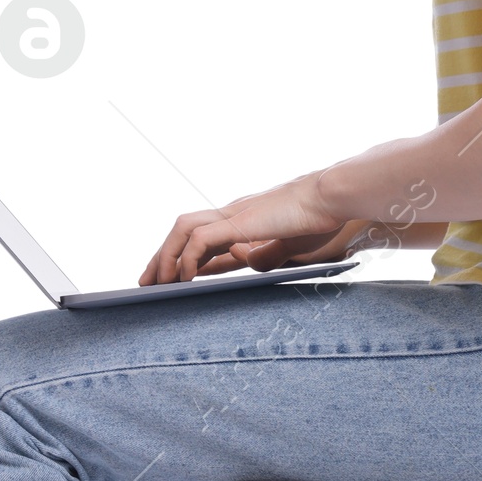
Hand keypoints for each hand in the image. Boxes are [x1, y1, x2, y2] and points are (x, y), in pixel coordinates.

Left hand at [140, 175, 348, 284]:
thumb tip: (248, 263)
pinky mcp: (238, 221)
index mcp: (246, 221)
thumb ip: (268, 256)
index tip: (172, 280)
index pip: (206, 241)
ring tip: (157, 283)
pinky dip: (186, 258)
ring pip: (183, 230)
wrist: (334, 197)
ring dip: (166, 256)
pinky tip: (183, 278)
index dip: (186, 260)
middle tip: (147, 282)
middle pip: (185, 231)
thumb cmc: (322, 219)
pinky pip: (199, 239)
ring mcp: (234, 214)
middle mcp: (234, 214)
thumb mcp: (291, 247)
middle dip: (163, 257)